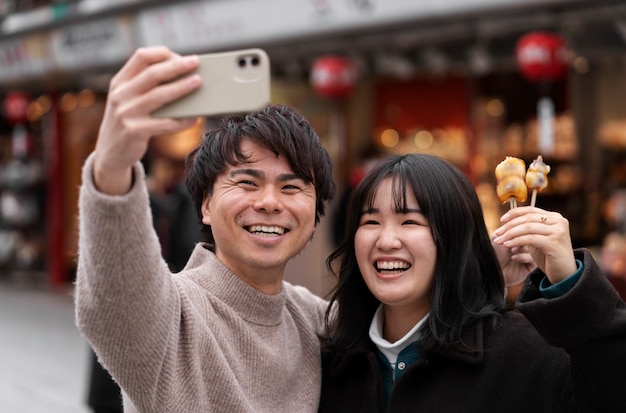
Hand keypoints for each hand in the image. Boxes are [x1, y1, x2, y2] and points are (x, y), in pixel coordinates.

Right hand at [93, 46, 200, 194]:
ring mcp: (126, 113)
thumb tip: (182, 77)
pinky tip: (194, 118)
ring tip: (198, 83)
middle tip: (195, 62)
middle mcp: (121, 95)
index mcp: (119, 82)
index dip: (162, 53)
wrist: (110, 153)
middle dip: (176, 66)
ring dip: (182, 88)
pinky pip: (164, 124)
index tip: (179, 56)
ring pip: (159, 96)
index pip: (140, 57)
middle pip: (153, 73)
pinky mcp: (134, 132)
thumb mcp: (127, 100)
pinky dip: (181, 121)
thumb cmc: (127, 122)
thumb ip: (145, 87)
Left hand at [492, 206, 576, 284]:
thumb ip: (528, 229)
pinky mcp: (554, 242)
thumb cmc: (548, 257)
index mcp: (554, 217)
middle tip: (497, 233)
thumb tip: (508, 221)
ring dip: (510, 233)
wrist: (564, 275)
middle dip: (509, 225)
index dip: (514, 213)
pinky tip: (508, 245)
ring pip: (527, 227)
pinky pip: (530, 238)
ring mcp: (558, 231)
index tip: (501, 220)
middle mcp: (558, 221)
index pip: (530, 210)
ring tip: (500, 240)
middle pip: (527, 218)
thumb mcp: (537, 239)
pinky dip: (516, 241)